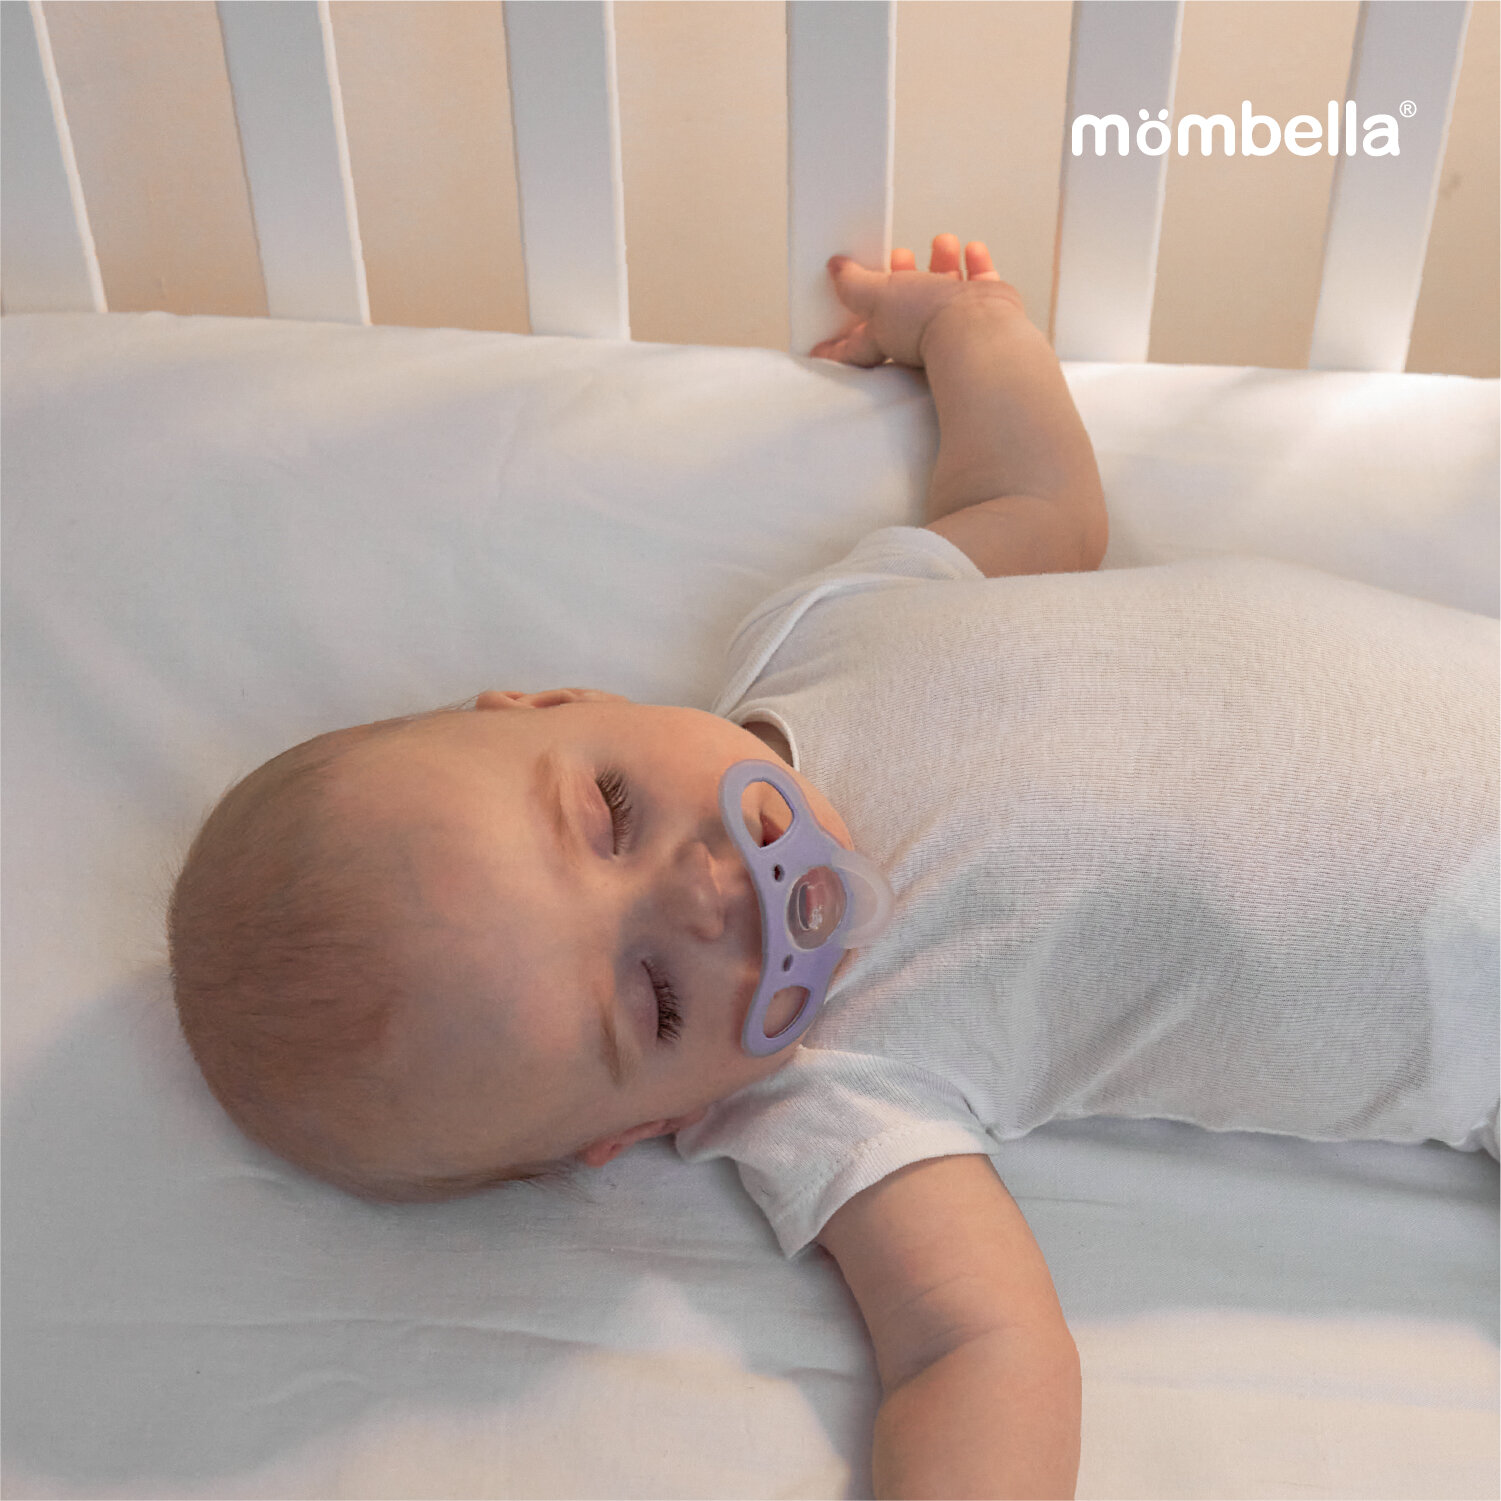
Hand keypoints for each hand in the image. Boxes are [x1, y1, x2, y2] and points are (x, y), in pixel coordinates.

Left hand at [810, 233, 1022, 368]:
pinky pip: (981, 281)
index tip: (820, 349)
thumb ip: (853, 284)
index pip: (854, 343)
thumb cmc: (926, 324)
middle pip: (907, 302)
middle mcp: (921, 333)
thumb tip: (835, 269)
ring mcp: (956, 322)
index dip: (837, 344)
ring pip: (947, 285)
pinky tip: (971, 250)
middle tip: (899, 258)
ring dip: (942, 259)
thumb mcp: (874, 297)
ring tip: (942, 243)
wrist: (973, 327)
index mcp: (886, 337)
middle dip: (903, 275)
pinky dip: (977, 262)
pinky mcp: (986, 311)